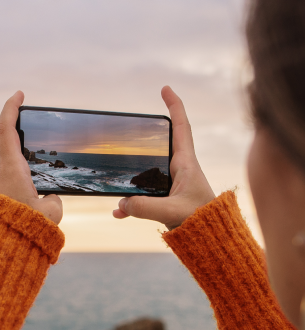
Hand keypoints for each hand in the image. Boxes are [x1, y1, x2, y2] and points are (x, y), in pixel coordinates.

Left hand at [0, 91, 62, 224]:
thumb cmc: (27, 229)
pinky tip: (30, 205)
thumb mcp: (51, 212)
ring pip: (6, 170)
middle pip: (7, 151)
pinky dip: (16, 189)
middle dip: (22, 151)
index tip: (19, 95)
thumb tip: (49, 198)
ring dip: (21, 175)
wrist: (3, 252)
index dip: (11, 107)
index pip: (6, 129)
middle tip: (40, 158)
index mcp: (11, 168)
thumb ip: (52, 200)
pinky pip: (4, 187)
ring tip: (38, 190)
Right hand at [112, 86, 215, 228]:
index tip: (165, 89)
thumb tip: (121, 203)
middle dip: (148, 135)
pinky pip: (143, 198)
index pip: (181, 127)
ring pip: (148, 173)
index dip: (175, 106)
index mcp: (186, 164)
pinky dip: (130, 205)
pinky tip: (118, 213)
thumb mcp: (172, 212)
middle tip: (135, 125)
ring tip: (116, 180)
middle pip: (162, 145)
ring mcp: (173, 186)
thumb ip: (144, 207)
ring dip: (132, 177)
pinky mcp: (167, 202)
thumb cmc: (202, 222)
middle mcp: (180, 171)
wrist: (212, 240)